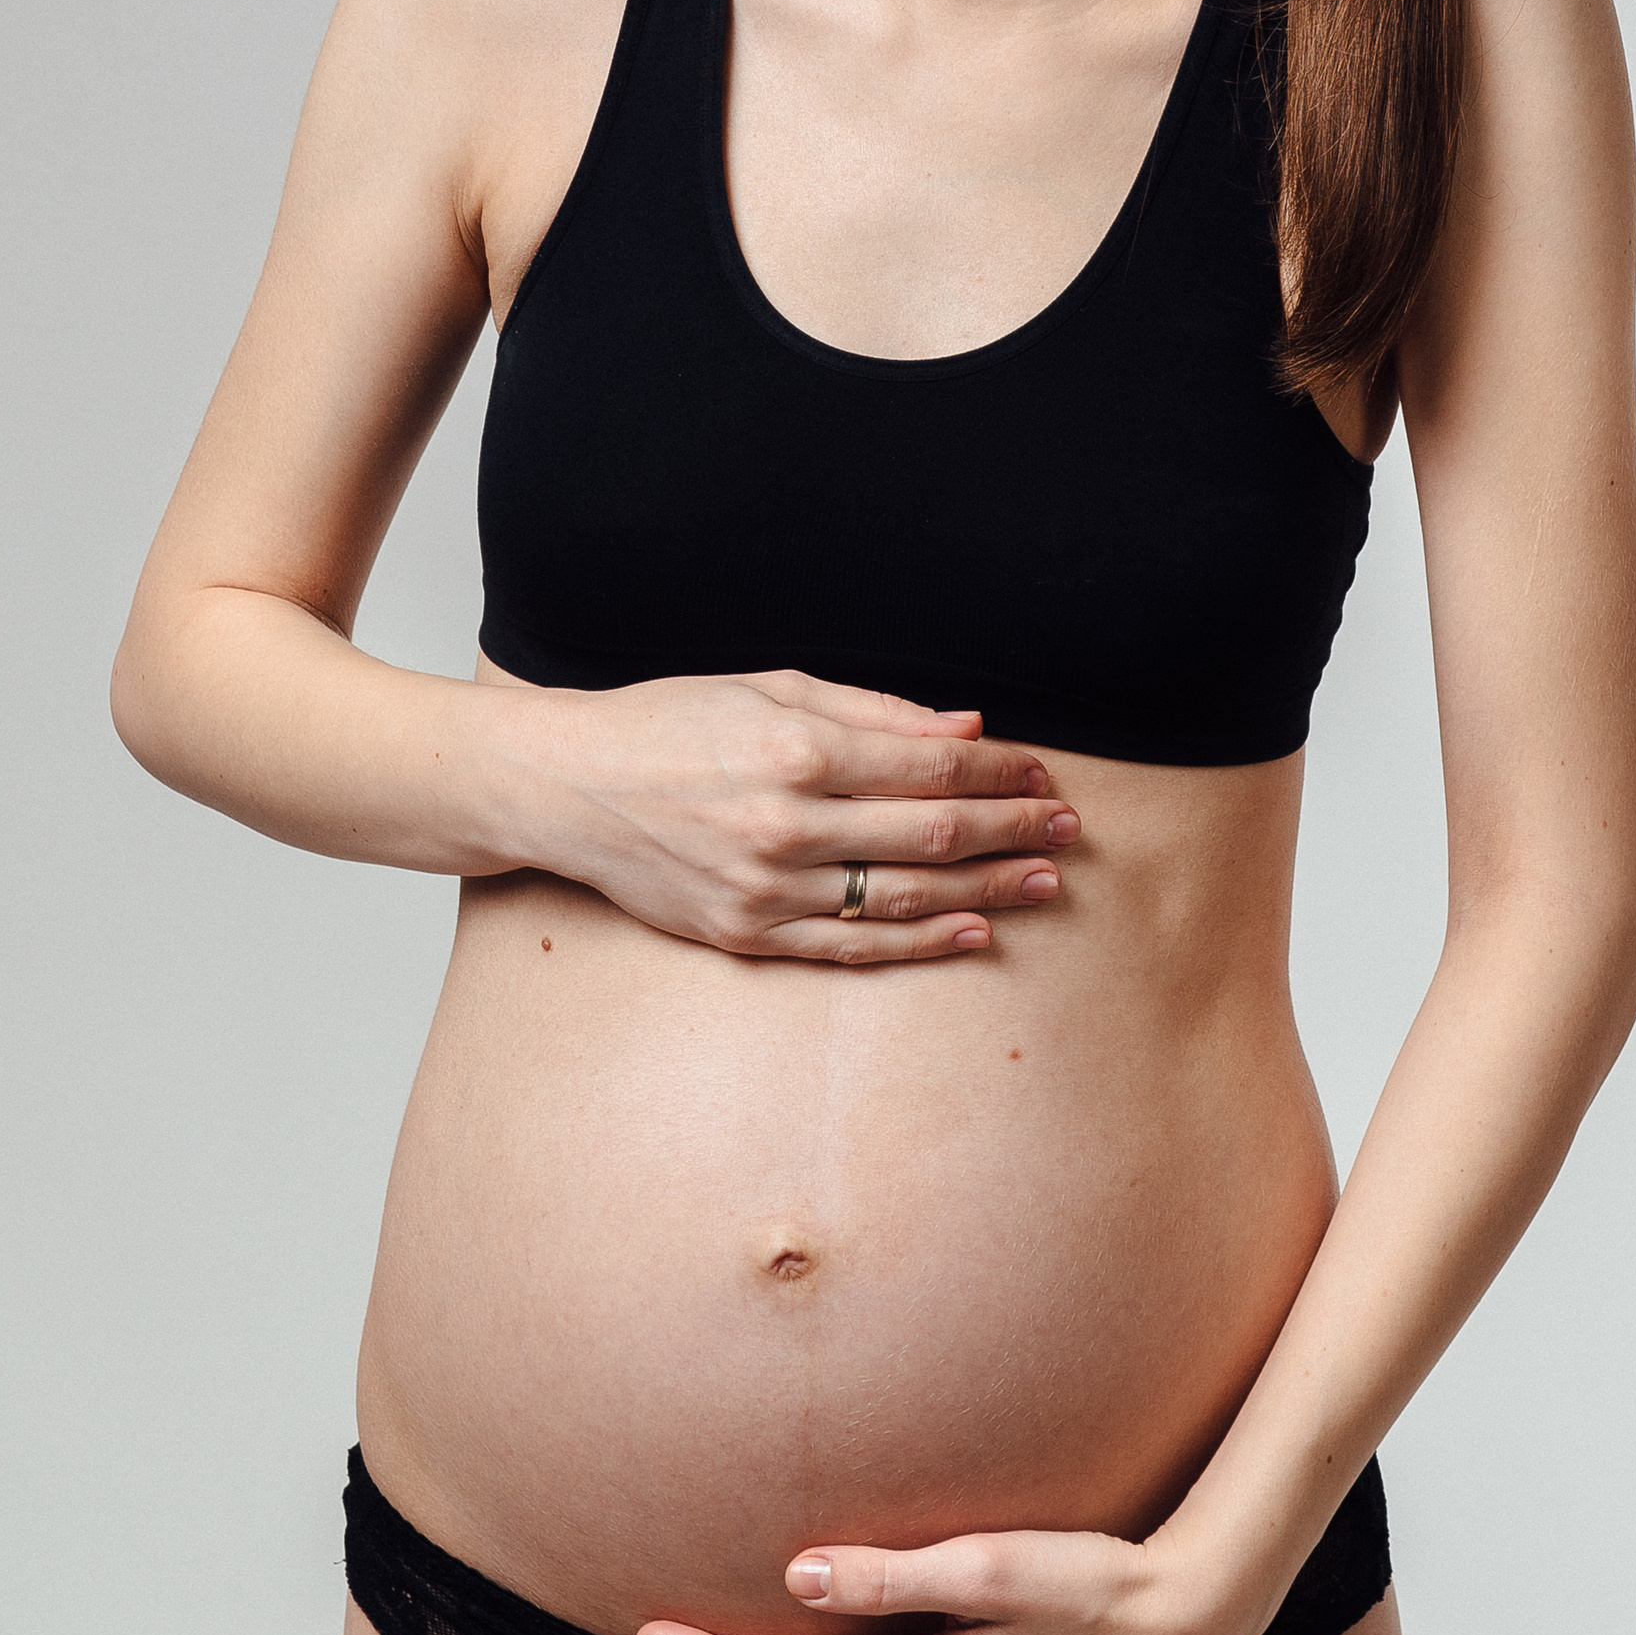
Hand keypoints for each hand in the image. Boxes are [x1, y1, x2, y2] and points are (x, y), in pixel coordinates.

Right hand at [494, 667, 1078, 963]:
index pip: (930, 765)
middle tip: (1068, 827)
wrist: (567, 787)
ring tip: (1045, 882)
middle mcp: (786, 824)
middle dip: (1012, 828)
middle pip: (932, 834)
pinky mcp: (747, 934)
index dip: (997, 770)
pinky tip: (975, 931)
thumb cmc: (669, 723)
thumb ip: (874, 711)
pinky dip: (922, 942)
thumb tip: (965, 725)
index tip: (1041, 771)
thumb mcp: (770, 688)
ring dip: (988, 890)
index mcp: (796, 750)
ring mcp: (766, 888)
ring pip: (905, 898)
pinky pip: (854, 946)